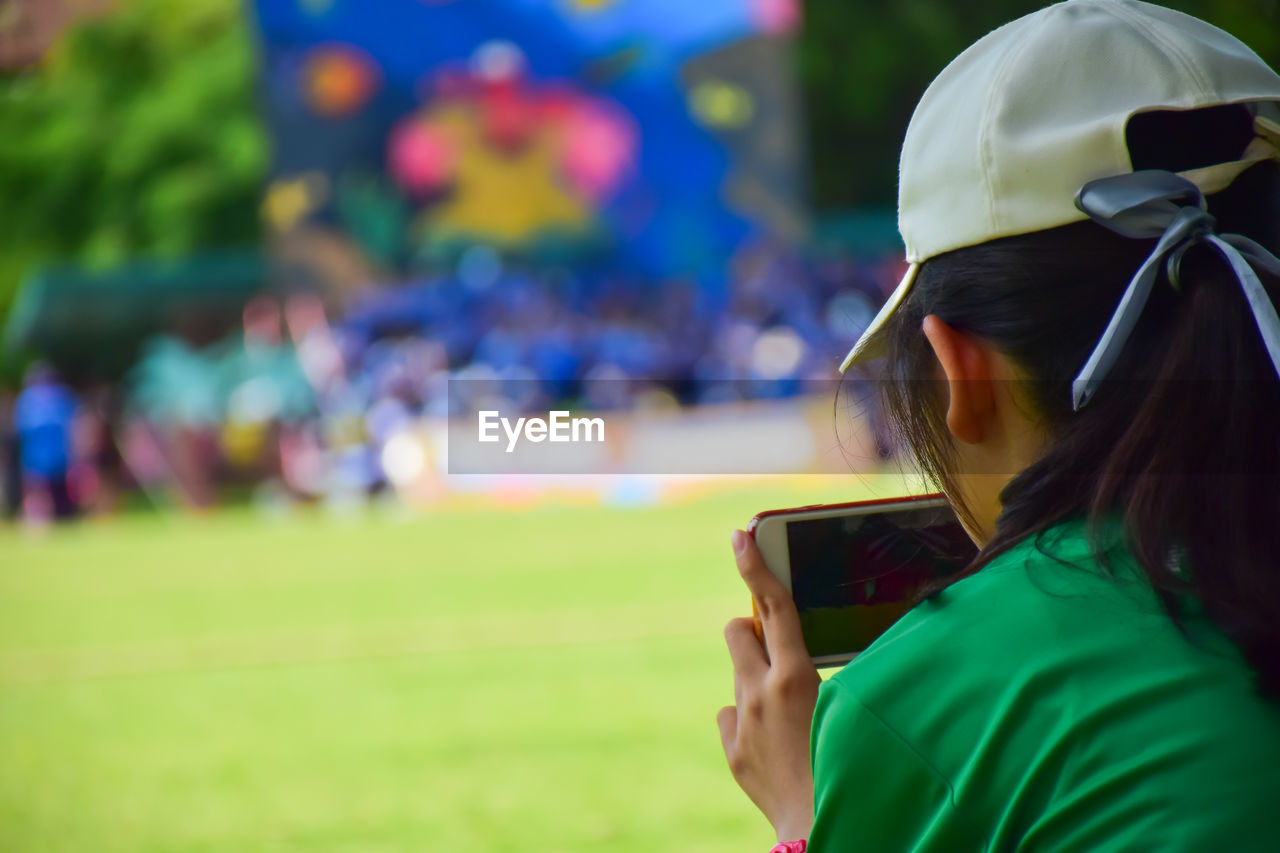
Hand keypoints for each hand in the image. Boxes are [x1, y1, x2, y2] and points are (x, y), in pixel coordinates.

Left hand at [718, 529, 819, 842]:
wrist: (822, 828)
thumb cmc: (851, 765)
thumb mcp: (848, 708)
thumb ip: (824, 673)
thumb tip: (807, 652)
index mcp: (795, 677)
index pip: (773, 607)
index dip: (756, 566)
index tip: (740, 536)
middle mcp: (759, 694)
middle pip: (737, 630)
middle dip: (753, 632)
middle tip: (779, 652)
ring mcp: (742, 723)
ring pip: (737, 674)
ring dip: (756, 678)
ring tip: (788, 710)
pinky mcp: (733, 751)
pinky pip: (733, 716)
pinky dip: (749, 719)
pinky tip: (774, 740)